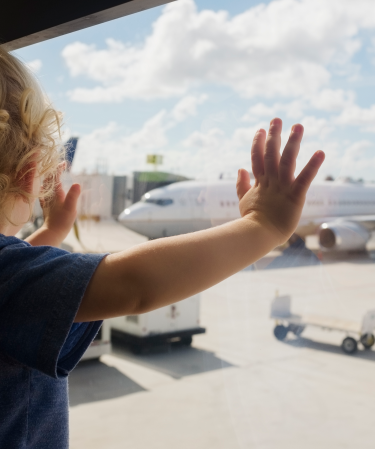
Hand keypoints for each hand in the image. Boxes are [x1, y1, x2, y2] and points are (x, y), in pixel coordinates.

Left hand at [40, 163, 80, 243]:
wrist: (53, 232)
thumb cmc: (63, 220)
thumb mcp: (71, 208)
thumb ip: (73, 195)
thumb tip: (77, 183)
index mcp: (56, 193)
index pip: (55, 176)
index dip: (59, 168)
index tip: (64, 163)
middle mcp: (50, 195)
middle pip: (49, 179)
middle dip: (54, 171)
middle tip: (61, 166)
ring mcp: (47, 201)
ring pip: (46, 186)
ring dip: (49, 179)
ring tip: (54, 175)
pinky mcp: (47, 207)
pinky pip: (44, 194)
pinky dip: (46, 189)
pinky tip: (45, 190)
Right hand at [236, 118, 324, 244]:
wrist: (258, 236)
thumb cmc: (252, 221)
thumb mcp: (243, 201)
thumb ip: (242, 185)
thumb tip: (240, 168)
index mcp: (259, 183)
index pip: (257, 159)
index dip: (258, 143)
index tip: (260, 130)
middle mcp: (270, 182)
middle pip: (271, 154)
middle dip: (274, 136)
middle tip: (277, 119)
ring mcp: (282, 188)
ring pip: (287, 161)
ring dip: (293, 143)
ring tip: (298, 126)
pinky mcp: (295, 196)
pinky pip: (304, 178)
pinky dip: (312, 166)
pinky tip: (320, 152)